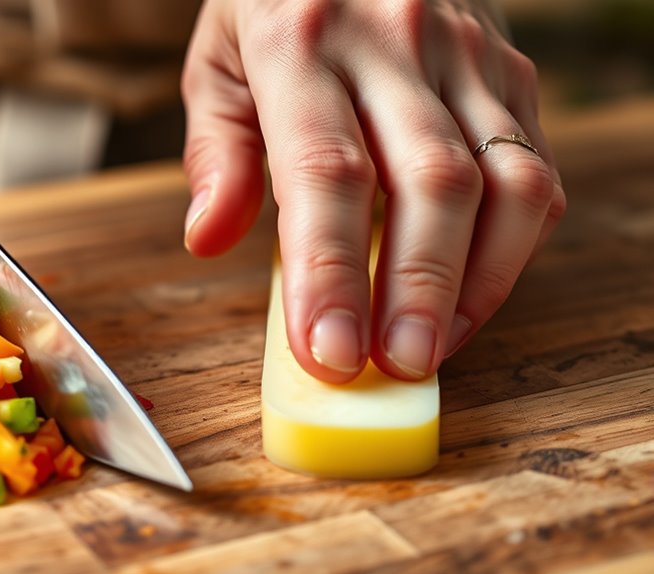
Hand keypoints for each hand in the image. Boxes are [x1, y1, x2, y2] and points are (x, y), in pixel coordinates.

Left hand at [181, 0, 564, 382]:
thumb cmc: (274, 4)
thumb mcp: (217, 60)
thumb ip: (215, 151)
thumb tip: (209, 239)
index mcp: (301, 41)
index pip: (326, 172)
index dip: (332, 272)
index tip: (327, 354)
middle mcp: (395, 42)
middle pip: (429, 184)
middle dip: (417, 290)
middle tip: (398, 369)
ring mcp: (466, 54)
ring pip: (504, 181)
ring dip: (477, 280)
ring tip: (435, 348)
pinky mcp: (512, 71)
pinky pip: (531, 168)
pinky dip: (510, 246)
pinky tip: (468, 294)